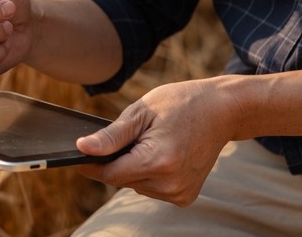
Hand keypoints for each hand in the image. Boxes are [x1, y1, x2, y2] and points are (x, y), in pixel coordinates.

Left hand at [74, 78, 236, 205]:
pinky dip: (150, 174)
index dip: (91, 165)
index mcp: (158, 161)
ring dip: (134, 168)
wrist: (221, 111)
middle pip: (122, 180)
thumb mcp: (141, 112)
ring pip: (136, 185)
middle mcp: (170, 183)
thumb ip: (111, 136)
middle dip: (119, 160)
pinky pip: (152, 189)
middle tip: (133, 136)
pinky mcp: (186, 197)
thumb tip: (82, 148)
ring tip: (152, 142)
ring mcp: (180, 193)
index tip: (79, 154)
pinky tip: (163, 155)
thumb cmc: (179, 104)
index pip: (110, 174)